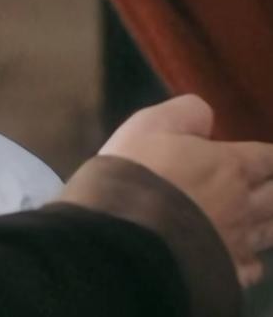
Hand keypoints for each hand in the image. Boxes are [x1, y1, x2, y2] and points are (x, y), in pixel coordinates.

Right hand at [100, 94, 272, 286]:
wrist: (126, 230)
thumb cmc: (139, 170)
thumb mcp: (151, 123)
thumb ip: (186, 113)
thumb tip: (206, 115)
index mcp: (231, 166)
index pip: (267, 156)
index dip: (269, 155)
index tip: (265, 156)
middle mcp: (243, 204)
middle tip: (268, 183)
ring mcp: (237, 241)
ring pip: (270, 231)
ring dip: (269, 220)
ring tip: (265, 215)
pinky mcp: (225, 270)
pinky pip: (252, 267)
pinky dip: (251, 259)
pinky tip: (242, 255)